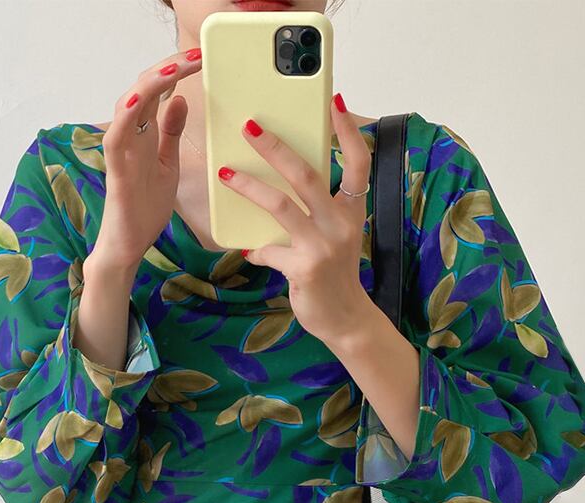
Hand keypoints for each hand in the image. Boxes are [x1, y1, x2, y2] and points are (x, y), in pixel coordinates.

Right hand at [86, 47, 202, 280]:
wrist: (128, 246)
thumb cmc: (143, 208)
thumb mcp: (168, 164)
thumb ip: (170, 133)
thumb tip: (180, 100)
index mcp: (144, 135)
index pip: (158, 92)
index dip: (176, 72)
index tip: (200, 58)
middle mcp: (130, 137)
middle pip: (143, 90)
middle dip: (168, 68)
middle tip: (196, 54)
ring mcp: (121, 153)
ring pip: (128, 106)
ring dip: (150, 84)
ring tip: (174, 68)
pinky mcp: (116, 173)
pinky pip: (116, 139)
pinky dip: (126, 117)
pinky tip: (139, 100)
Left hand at [217, 93, 372, 345]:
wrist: (345, 319)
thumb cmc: (334, 274)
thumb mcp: (334, 237)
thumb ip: (315, 213)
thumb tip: (277, 187)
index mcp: (351, 211)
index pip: (358, 163)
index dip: (347, 131)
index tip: (333, 102)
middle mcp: (340, 224)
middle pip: (307, 174)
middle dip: (275, 147)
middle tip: (249, 126)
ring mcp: (323, 246)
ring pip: (281, 205)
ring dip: (249, 186)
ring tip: (226, 174)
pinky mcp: (304, 268)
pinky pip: (267, 250)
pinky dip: (254, 248)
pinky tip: (246, 248)